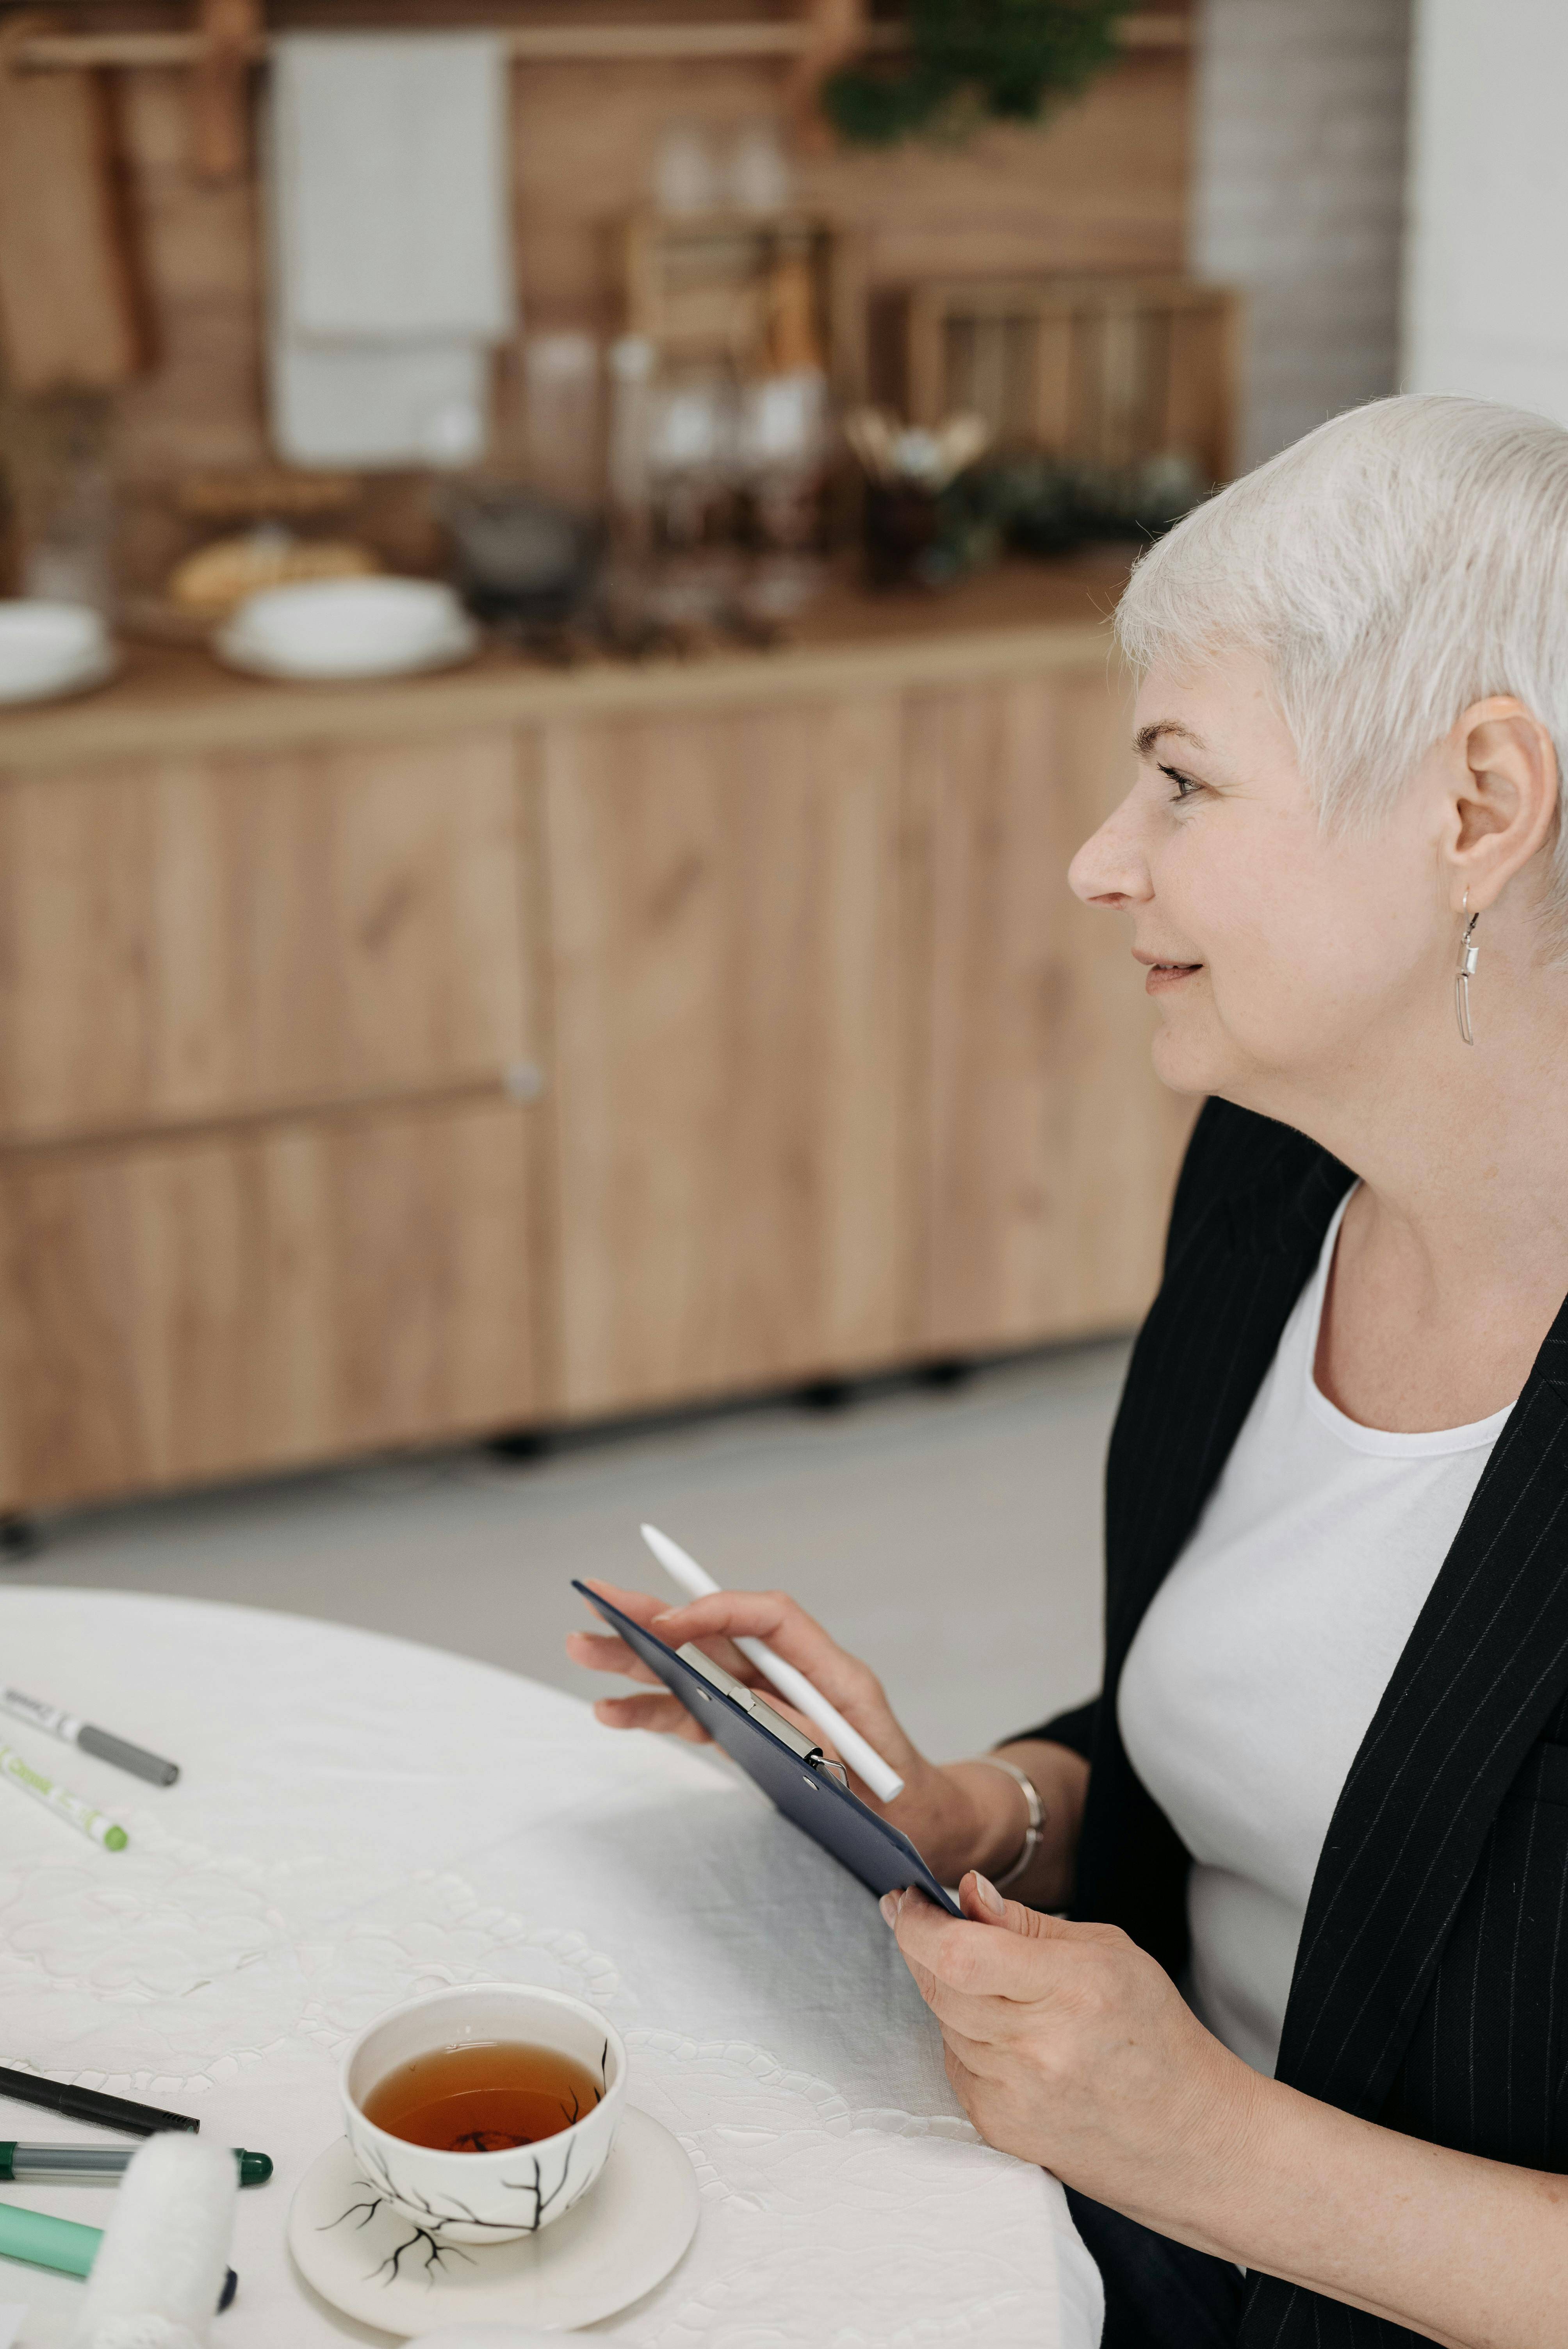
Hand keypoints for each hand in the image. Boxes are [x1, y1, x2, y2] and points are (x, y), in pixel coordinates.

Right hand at [566, 1579, 1002, 1878]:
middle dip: (655, 1617)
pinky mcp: (747, 1733)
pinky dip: (653, 1711)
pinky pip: (694, 1715)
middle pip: (717, 1635)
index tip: (670, 1625)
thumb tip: (754, 1714)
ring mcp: (764, 1705)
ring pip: (695, 1672)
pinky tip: (610, 1710)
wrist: (914, 1828)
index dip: (718, 1612)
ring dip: (638, 1660)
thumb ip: (813, 1737)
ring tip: (581, 1646)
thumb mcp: (867, 1768)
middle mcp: (792, 1678)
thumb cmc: (899, 1797)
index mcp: (831, 1672)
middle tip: (595, 1597)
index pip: (769, 1618)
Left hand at [884, 1872, 1262, 2218]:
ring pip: (943, 2021)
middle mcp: (1038, 2048)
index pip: (962, 1953)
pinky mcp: (1000, 2129)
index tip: (906, 1897)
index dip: (920, 1922)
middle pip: (940, 1984)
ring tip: (992, 1983)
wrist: (1189, 2139)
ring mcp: (1016, 2096)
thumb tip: (969, 1891)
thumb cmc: (1154, 2034)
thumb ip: (1028, 1923)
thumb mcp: (1109, 1952)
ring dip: (948, 1991)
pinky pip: (955, 2064)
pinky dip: (965, 2037)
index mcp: (1073, 1989)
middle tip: (920, 1916)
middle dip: (921, 1943)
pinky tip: (1003, 2032)